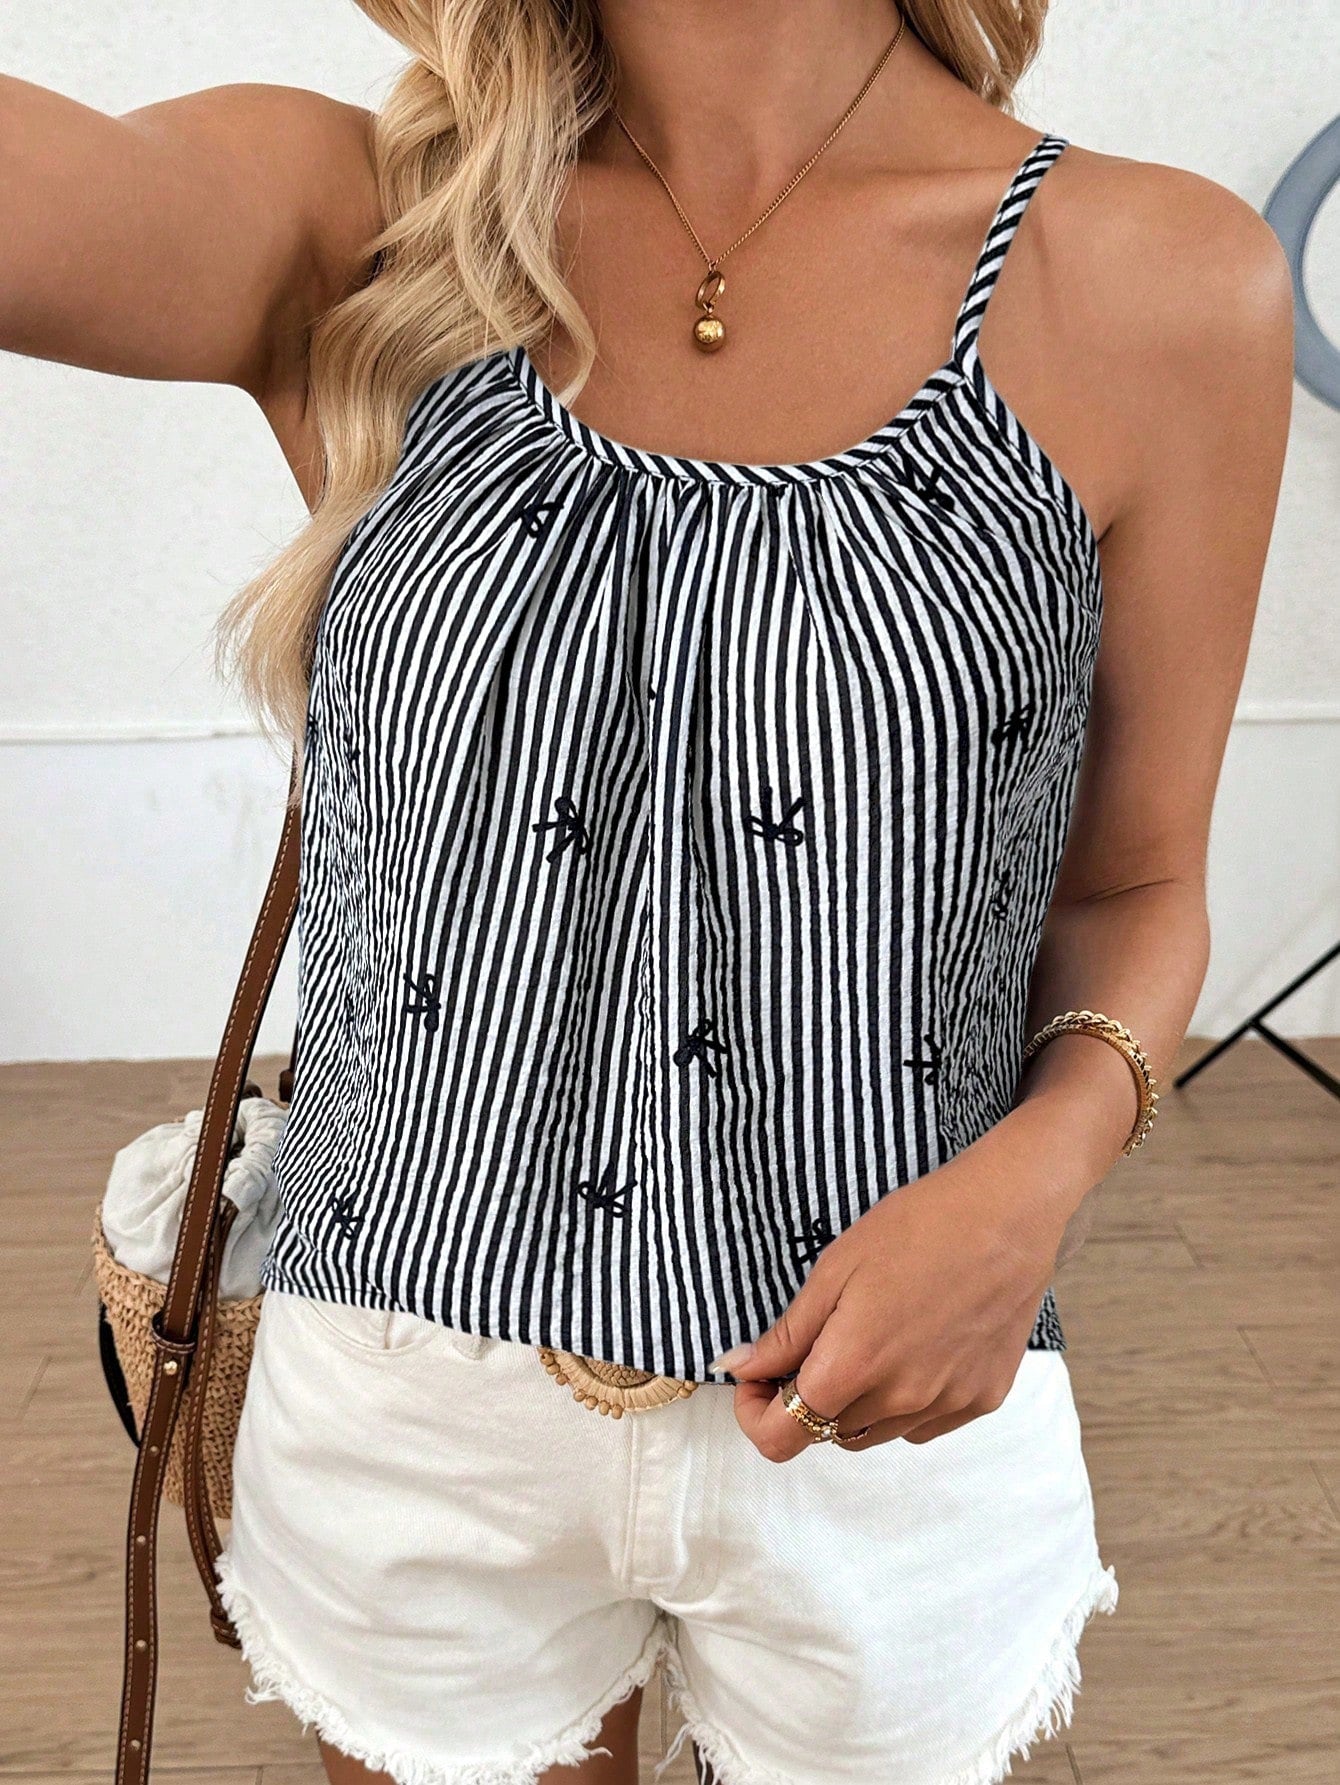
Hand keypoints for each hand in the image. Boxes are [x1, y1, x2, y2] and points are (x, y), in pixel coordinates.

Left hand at [715, 1123, 1076, 1461]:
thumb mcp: (835, 1269)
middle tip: (814, 1342)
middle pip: (825, 1432)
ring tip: (868, 1337)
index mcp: (853, 1367)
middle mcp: (900, 1400)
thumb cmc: (918, 1227)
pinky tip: (911, 1348)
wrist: (1008, 1216)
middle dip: (805, 1397)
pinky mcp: (981, 1400)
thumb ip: (787, 1334)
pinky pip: (920, 1424)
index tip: (757, 1376)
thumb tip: (739, 1368)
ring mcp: (945, 1405)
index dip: (754, 1412)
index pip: (780, 1437)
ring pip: (873, 1432)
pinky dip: (901, 1402)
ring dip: (853, 1403)